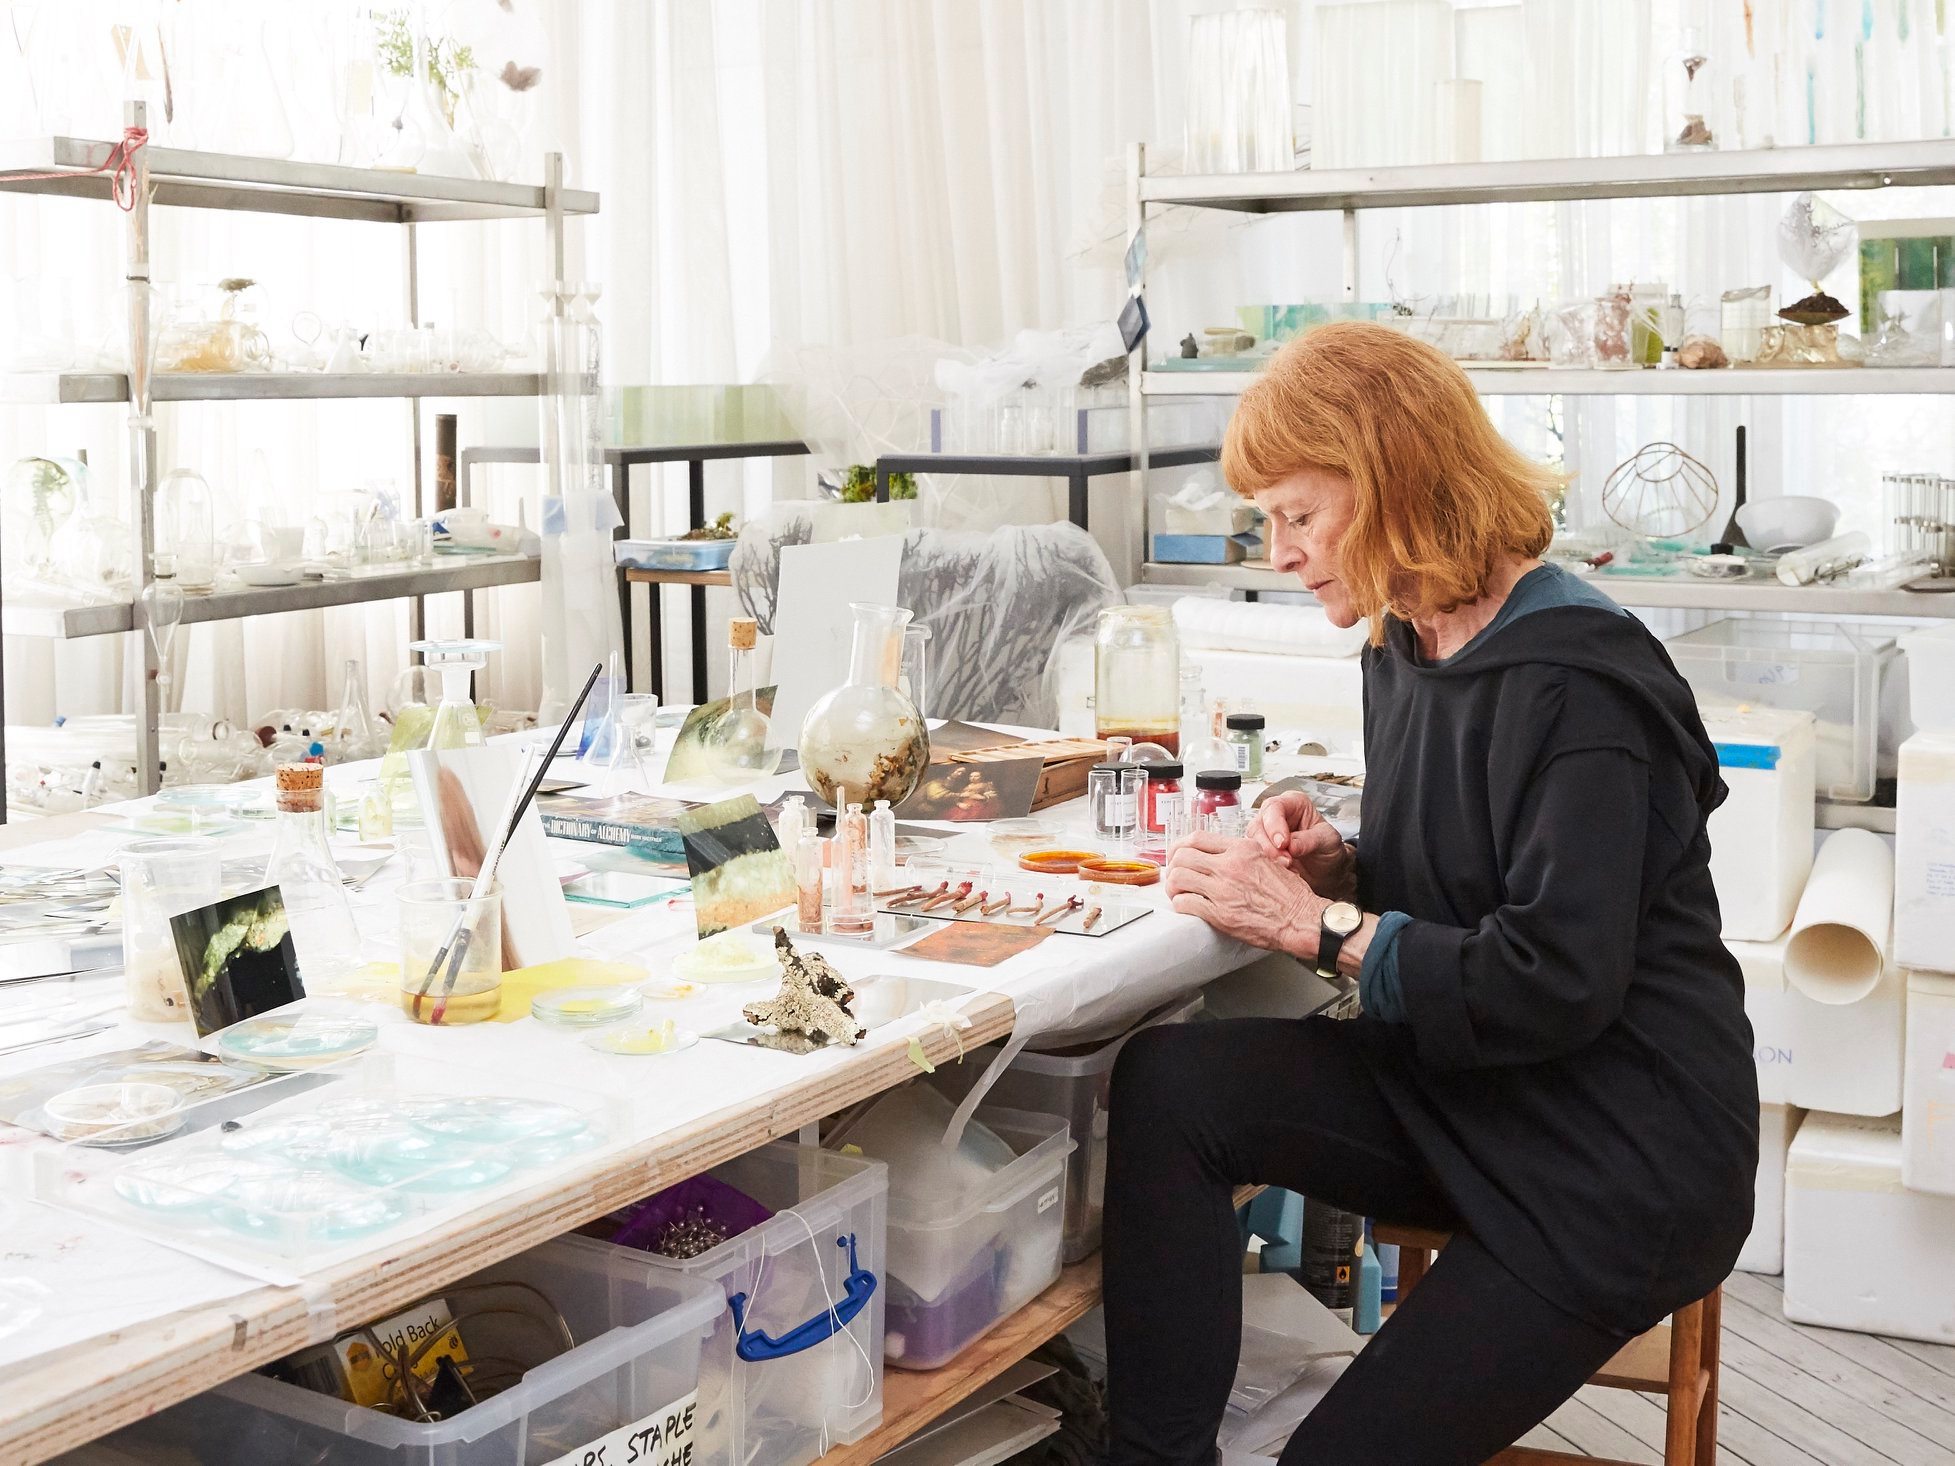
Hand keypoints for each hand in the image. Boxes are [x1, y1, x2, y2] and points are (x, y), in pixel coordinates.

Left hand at [1165, 830, 1323, 956]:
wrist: (1300, 919)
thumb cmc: (1290, 895)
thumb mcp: (1267, 859)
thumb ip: (1242, 854)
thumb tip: (1221, 855)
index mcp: (1241, 849)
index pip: (1196, 838)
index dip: (1181, 846)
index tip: (1179, 853)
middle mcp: (1229, 865)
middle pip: (1182, 856)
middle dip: (1174, 866)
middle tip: (1175, 874)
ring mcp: (1222, 889)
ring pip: (1178, 878)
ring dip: (1174, 886)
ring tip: (1178, 891)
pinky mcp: (1219, 913)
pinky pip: (1185, 903)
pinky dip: (1180, 904)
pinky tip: (1186, 905)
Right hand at [1248, 791, 1352, 895]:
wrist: (1327, 870)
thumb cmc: (1328, 848)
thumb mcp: (1327, 840)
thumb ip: (1309, 840)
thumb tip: (1291, 846)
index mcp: (1294, 803)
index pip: (1274, 807)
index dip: (1274, 825)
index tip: (1283, 844)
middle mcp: (1276, 816)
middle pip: (1258, 824)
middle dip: (1269, 845)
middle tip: (1285, 860)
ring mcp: (1266, 834)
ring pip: (1252, 842)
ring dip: (1267, 857)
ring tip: (1287, 867)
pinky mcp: (1261, 851)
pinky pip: (1254, 856)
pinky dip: (1266, 865)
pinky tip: (1282, 872)